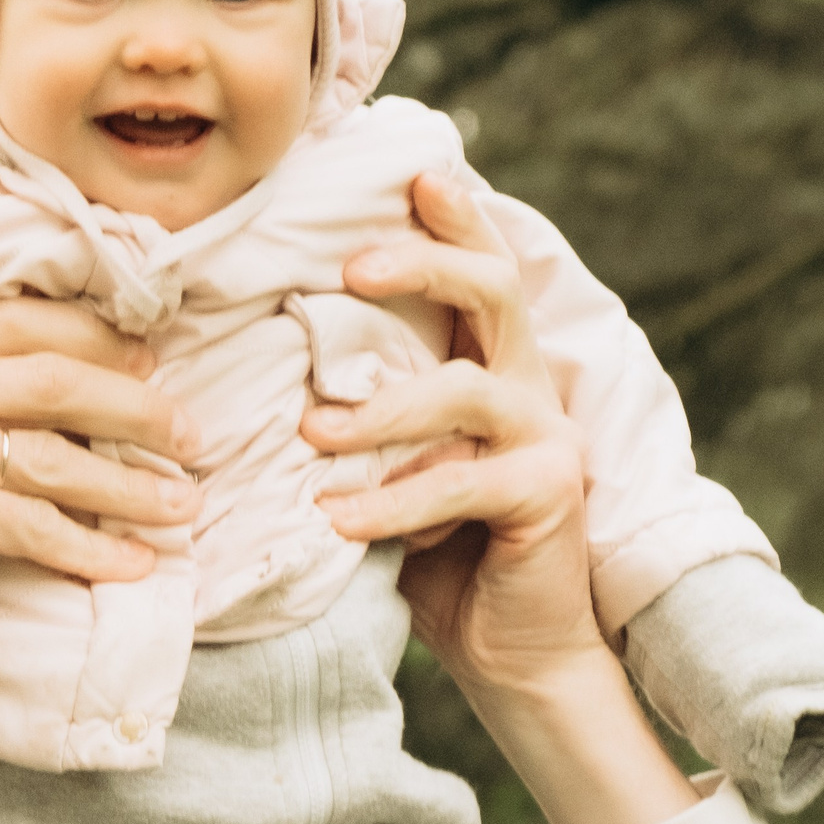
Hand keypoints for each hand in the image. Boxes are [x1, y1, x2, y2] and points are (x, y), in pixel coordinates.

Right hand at [0, 296, 201, 722]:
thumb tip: (58, 417)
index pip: (15, 323)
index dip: (93, 340)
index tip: (150, 365)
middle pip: (50, 378)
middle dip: (134, 406)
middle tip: (192, 437)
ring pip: (52, 455)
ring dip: (130, 485)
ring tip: (184, 507)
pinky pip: (33, 522)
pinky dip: (92, 547)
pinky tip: (133, 566)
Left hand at [307, 173, 602, 693]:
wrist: (512, 651)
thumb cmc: (437, 550)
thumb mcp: (393, 464)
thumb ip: (367, 407)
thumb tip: (273, 360)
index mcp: (493, 362)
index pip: (482, 268)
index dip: (458, 216)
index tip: (415, 172)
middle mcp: (528, 385)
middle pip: (494, 290)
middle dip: (424, 264)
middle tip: (350, 269)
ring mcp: (546, 439)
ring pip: (465, 391)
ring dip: (382, 407)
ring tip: (312, 429)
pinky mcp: (549, 496)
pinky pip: (461, 486)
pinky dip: (392, 501)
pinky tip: (336, 517)